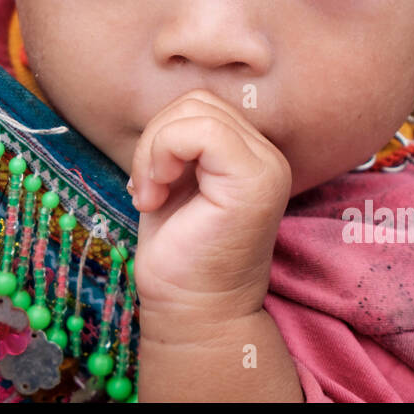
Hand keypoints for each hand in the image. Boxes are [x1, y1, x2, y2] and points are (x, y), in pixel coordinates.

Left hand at [128, 88, 291, 324]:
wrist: (192, 313)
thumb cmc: (178, 254)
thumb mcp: (173, 182)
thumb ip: (177, 143)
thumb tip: (160, 115)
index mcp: (250, 154)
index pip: (201, 105)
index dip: (162, 134)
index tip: (148, 183)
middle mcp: (267, 156)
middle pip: (196, 101)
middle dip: (155, 139)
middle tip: (146, 189)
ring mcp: (266, 166)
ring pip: (195, 110)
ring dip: (154, 150)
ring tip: (151, 194)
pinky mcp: (255, 180)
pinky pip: (199, 131)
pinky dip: (162, 155)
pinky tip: (155, 198)